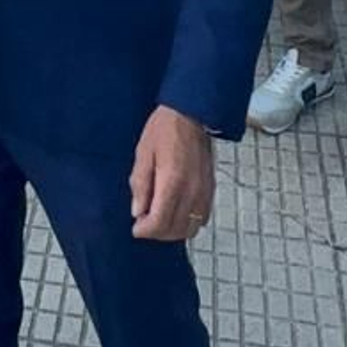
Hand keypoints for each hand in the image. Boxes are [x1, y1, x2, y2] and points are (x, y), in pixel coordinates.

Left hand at [130, 106, 215, 240]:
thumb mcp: (143, 153)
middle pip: (175, 230)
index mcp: (172, 181)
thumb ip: (140, 184)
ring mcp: (204, 192)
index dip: (145, 230)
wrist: (192, 113)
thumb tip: (137, 211)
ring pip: (190, 228)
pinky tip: (176, 213)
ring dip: (172, 231)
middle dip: (157, 233)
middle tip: (144, 222)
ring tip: (159, 218)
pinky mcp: (211, 189)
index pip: (160, 222)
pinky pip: (202, 218)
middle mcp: (192, 191)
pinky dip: (188, 223)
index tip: (136, 227)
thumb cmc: (164, 129)